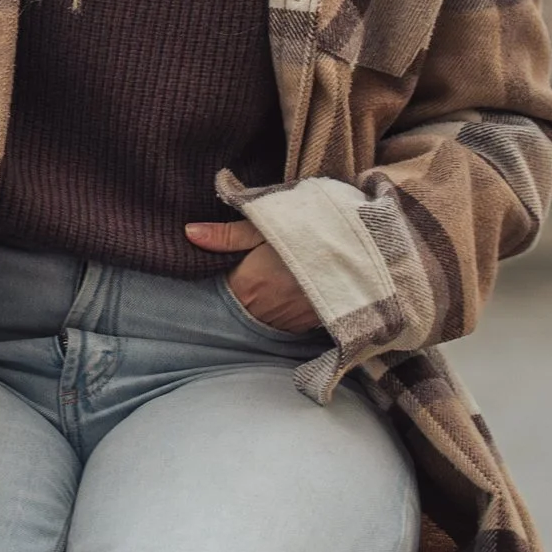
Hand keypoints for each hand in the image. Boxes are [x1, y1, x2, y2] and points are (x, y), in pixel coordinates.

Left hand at [184, 218, 322, 334]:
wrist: (363, 252)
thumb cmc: (311, 232)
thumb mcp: (267, 225)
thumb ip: (227, 234)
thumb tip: (188, 232)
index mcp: (250, 284)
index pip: (221, 292)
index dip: (225, 279)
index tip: (233, 266)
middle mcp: (266, 311)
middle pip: (242, 308)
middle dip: (245, 293)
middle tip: (257, 272)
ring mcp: (290, 322)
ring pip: (265, 318)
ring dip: (266, 304)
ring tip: (278, 280)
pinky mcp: (310, 326)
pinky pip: (288, 323)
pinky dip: (287, 311)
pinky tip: (295, 291)